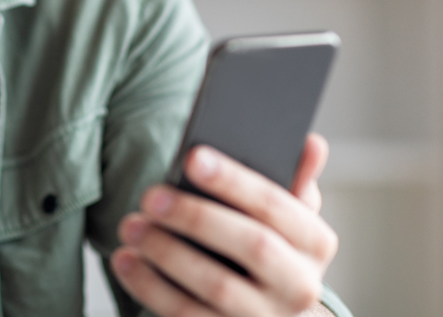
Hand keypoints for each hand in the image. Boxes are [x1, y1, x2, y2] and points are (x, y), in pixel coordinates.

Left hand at [111, 134, 337, 316]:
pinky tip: (126, 260)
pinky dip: (150, 287)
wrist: (270, 314)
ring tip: (130, 226)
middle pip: (252, 246)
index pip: (277, 206)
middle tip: (151, 196)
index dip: (235, 181)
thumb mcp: (289, 217)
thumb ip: (294, 180)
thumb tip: (311, 143)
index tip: (193, 157)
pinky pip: (186, 315)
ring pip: (216, 286)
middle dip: (197, 217)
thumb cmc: (271, 248)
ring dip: (167, 253)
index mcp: (316, 243)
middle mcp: (299, 286)